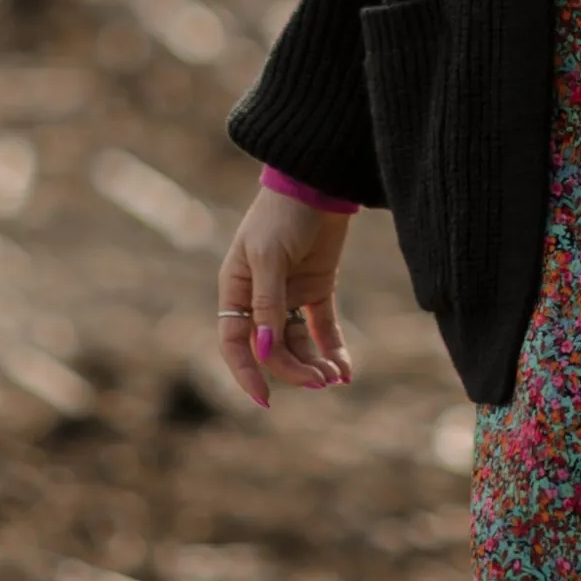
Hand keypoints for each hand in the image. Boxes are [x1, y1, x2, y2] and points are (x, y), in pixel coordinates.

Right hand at [217, 187, 354, 408]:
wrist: (318, 180)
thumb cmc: (282, 214)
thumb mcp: (269, 257)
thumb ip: (267, 304)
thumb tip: (263, 349)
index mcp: (236, 290)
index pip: (235, 343)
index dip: (247, 373)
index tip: (265, 400)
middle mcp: (260, 298)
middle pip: (271, 349)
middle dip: (293, 369)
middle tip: (319, 381)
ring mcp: (289, 295)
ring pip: (298, 344)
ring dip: (314, 363)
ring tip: (334, 376)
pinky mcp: (318, 289)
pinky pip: (323, 329)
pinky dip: (333, 350)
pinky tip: (345, 370)